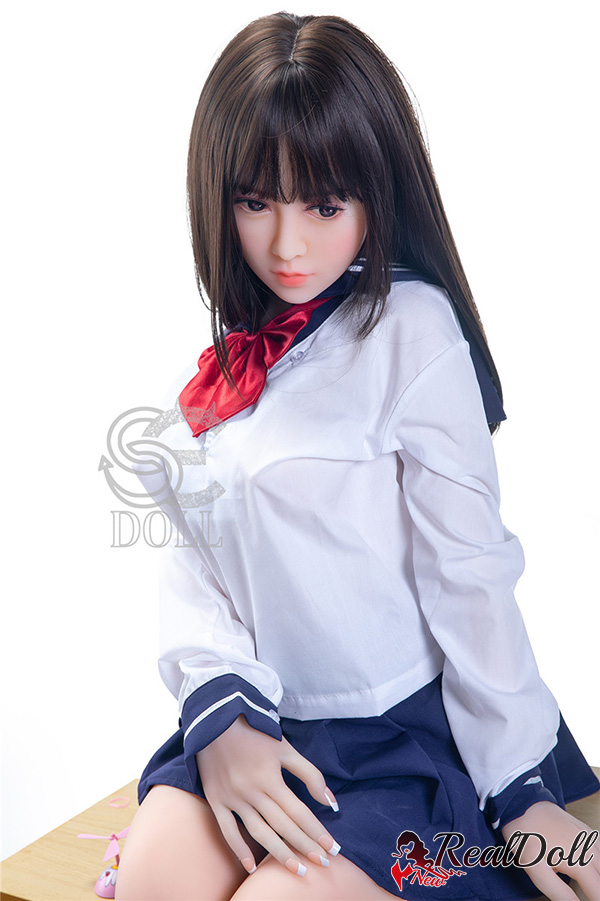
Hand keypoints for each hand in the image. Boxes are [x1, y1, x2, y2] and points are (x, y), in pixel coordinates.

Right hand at [195, 714, 339, 876]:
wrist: (215, 719)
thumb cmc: (254, 731)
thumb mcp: (285, 747)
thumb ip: (309, 774)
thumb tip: (330, 801)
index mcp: (270, 778)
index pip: (299, 812)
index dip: (316, 831)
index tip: (331, 848)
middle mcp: (252, 791)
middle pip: (283, 826)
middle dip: (304, 846)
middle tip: (322, 863)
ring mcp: (233, 798)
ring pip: (259, 832)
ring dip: (279, 853)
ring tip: (297, 869)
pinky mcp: (216, 800)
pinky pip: (227, 830)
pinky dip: (238, 849)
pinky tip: (252, 867)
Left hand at [501, 802, 599, 899]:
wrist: (521, 803)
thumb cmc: (526, 836)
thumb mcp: (535, 869)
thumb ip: (558, 892)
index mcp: (580, 862)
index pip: (597, 892)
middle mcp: (589, 849)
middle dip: (596, 890)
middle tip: (589, 895)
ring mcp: (588, 837)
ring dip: (597, 877)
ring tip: (591, 888)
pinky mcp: (584, 830)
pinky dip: (598, 864)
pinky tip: (592, 867)